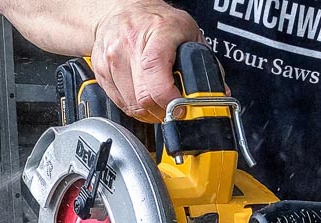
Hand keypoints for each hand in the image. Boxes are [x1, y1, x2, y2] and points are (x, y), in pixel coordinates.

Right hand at [91, 1, 202, 121]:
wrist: (122, 11)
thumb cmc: (158, 21)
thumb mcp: (189, 32)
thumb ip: (205, 62)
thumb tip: (219, 93)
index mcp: (157, 32)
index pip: (155, 70)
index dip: (169, 98)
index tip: (180, 108)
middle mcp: (130, 44)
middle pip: (143, 96)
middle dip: (163, 111)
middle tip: (173, 111)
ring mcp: (112, 57)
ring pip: (131, 104)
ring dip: (149, 113)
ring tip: (160, 105)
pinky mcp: (101, 70)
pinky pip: (119, 103)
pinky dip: (135, 109)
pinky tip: (144, 101)